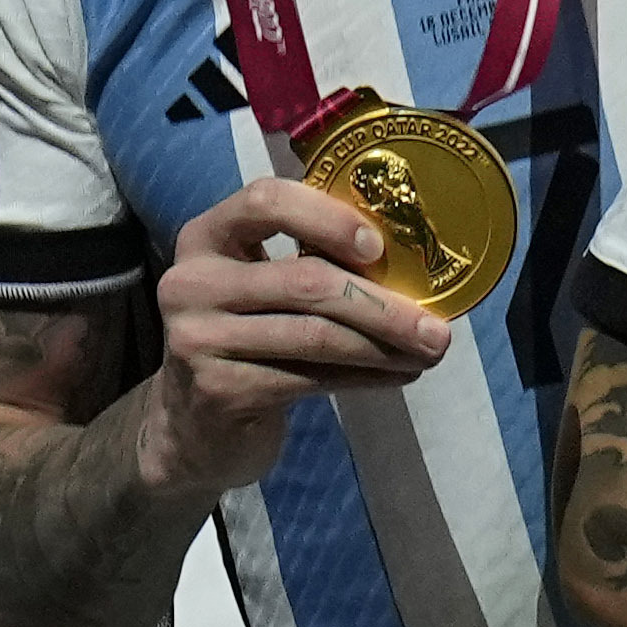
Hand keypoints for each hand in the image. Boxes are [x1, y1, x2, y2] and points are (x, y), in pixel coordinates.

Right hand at [136, 180, 452, 499]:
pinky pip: (309, 378)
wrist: (189, 426)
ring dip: (383, 346)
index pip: (265, 201)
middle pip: (303, 280)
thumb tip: (408, 259)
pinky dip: (365, 377)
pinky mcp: (219, 391)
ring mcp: (199, 339)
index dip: (327, 218)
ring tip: (429, 353)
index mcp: (205, 237)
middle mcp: (192, 282)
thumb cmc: (242, 340)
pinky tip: (396, 377)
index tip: (378, 247)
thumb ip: (306, 262)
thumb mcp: (257, 288)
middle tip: (437, 328)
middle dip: (381, 304)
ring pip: (314, 336)